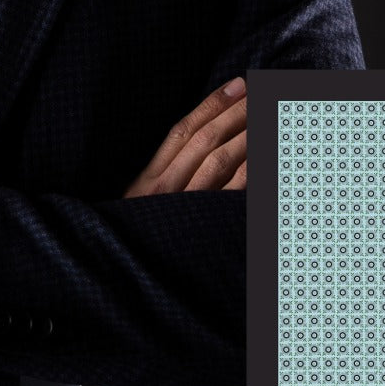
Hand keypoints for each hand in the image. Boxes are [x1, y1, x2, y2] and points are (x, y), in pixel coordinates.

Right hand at [80, 77, 246, 385]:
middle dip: (238, 112)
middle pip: (207, 140)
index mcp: (146, 182)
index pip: (183, 131)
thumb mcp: (137, 213)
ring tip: (272, 115)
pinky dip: (251, 172)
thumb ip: (161, 182)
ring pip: (221, 163)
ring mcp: (182, 213)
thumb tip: (197, 151)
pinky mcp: (199, 233)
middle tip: (266, 91)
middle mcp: (163, 193)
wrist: (112, 301)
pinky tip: (268, 158)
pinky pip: (230, 196)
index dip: (213, 104)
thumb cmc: (126, 255)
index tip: (239, 84)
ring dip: (248, 135)